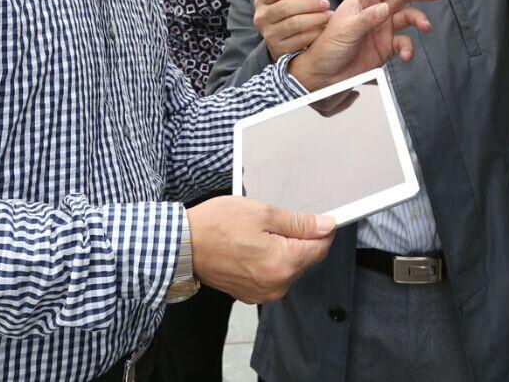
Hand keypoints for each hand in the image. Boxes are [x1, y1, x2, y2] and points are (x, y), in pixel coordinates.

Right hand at [187, 196, 335, 302]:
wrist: (182, 246)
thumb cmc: (216, 226)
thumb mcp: (263, 213)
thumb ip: (299, 223)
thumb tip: (326, 226)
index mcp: (283, 264)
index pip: (321, 247)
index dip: (319, 229)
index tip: (311, 219)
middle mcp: (277, 285)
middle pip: (305, 258)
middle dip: (297, 238)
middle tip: (271, 222)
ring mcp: (263, 293)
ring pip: (288, 266)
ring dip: (281, 249)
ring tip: (256, 234)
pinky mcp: (251, 294)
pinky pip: (272, 274)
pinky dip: (267, 260)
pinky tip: (250, 246)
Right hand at [254, 0, 330, 55]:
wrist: (282, 41)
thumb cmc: (290, 14)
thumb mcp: (288, 0)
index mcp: (261, 1)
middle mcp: (261, 18)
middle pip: (285, 7)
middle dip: (309, 4)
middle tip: (325, 3)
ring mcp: (269, 34)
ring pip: (294, 23)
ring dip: (315, 18)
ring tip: (328, 15)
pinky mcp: (279, 49)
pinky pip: (300, 39)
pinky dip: (315, 32)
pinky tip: (324, 28)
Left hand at [289, 0, 438, 92]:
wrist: (326, 75)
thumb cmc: (328, 47)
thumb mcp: (345, 29)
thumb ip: (367, 18)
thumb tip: (385, 8)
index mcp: (363, 0)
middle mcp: (375, 11)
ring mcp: (382, 28)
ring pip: (407, 17)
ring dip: (419, 20)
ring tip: (426, 26)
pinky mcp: (387, 46)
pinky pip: (404, 42)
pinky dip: (409, 48)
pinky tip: (406, 55)